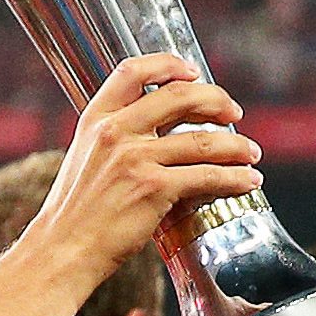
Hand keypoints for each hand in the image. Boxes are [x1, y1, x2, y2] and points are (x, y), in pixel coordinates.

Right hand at [25, 54, 263, 283]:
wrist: (63, 250)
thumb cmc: (77, 213)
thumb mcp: (85, 159)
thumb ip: (116, 139)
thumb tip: (159, 133)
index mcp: (96, 119)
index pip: (133, 72)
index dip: (168, 65)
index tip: (193, 72)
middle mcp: (115, 132)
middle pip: (180, 96)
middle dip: (216, 100)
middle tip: (233, 113)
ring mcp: (135, 159)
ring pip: (203, 141)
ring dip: (237, 146)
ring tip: (252, 154)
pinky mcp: (154, 188)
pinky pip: (207, 177)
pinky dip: (235, 178)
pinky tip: (247, 181)